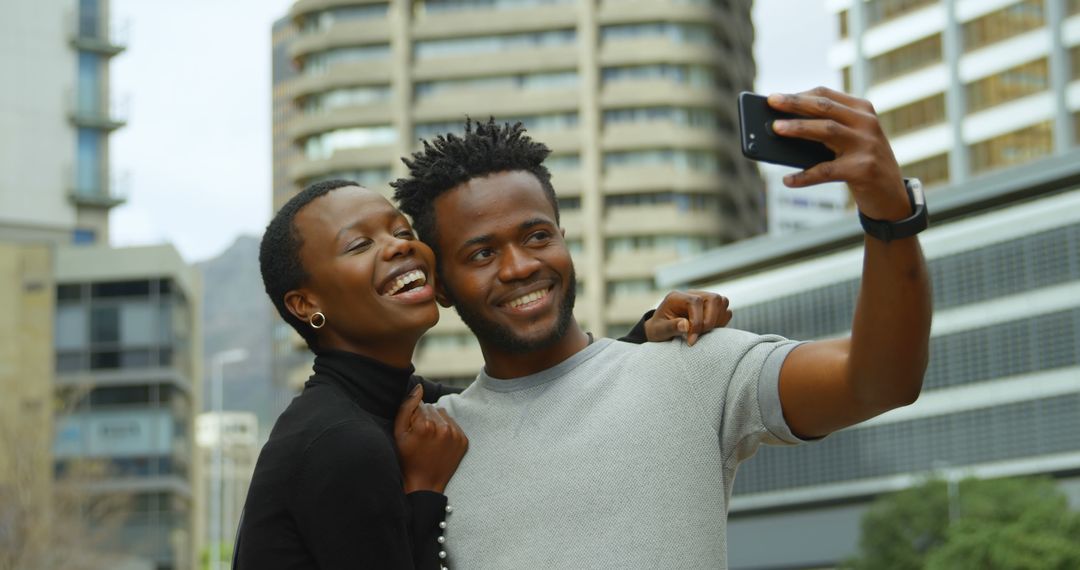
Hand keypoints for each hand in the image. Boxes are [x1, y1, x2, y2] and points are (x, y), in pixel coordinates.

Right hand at [394, 384, 467, 493]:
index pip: (419, 405)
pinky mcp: (464, 441)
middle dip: (425, 418)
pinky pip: (454, 425)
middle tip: (421, 437)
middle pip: (433, 409)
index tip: (413, 432)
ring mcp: (456, 435)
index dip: (413, 417)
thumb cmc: (407, 459)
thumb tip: (419, 387)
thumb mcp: (398, 433)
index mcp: (426, 425)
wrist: (424, 484)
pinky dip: (447, 430)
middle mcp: (444, 428)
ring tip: (430, 440)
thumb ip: (406, 407)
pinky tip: (439, 443)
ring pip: (444, 415)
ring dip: (437, 422)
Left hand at [645, 290, 731, 345]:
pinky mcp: (711, 307)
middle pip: (713, 299)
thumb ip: (671, 327)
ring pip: (722, 302)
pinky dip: (721, 321)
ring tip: (704, 333)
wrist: (660, 329)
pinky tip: (709, 331)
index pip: (695, 302)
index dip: (697, 322)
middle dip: (710, 320)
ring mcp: (703, 299)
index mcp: (677, 297)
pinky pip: (725, 310)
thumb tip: (685, 325)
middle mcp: (692, 294)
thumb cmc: (658, 329)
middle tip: (699, 335)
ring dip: (717, 320)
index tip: (691, 340)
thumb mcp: (659, 331)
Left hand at [768, 86, 910, 221]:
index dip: (799, 95)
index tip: (775, 97)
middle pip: (824, 108)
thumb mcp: (849, 141)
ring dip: (798, 128)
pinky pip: (826, 171)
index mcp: (862, 110)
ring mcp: (866, 145)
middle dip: (795, 104)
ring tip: (775, 128)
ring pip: (827, 130)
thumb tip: (782, 128)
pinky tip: (787, 180)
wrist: (892, 195)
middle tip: (771, 102)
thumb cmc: (861, 164)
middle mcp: (866, 123)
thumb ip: (825, 131)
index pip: (826, 96)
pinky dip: (805, 176)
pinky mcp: (863, 170)